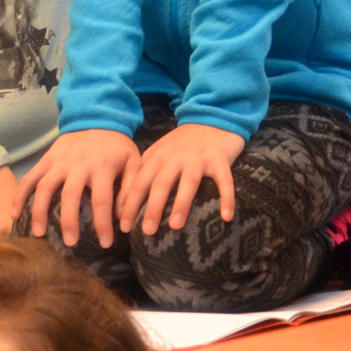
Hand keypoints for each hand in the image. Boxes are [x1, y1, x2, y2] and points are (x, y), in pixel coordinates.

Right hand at [16, 130, 139, 248]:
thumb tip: (124, 220)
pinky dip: (20, 196)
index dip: (102, 224)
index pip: (101, 200)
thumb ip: (130, 189)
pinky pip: (29, 178)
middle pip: (70, 196)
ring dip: (39, 211)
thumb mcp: (134, 162)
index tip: (104, 244)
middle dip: (69, 222)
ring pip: (44, 188)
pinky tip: (14, 214)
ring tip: (39, 234)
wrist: (96, 118)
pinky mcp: (45, 160)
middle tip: (70, 243)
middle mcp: (78, 165)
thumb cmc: (117, 147)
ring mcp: (58, 163)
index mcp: (102, 167)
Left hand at [119, 123, 245, 236]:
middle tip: (147, 232)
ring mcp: (198, 158)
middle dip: (152, 208)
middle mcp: (175, 158)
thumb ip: (144, 173)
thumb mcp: (158, 153)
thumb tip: (124, 204)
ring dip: (181, 204)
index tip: (124, 227)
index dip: (130, 205)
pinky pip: (224, 181)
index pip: (139, 184)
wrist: (211, 118)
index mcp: (156, 158)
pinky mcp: (220, 159)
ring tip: (176, 226)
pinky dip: (226, 198)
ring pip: (188, 183)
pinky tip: (226, 217)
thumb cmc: (181, 143)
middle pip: (161, 184)